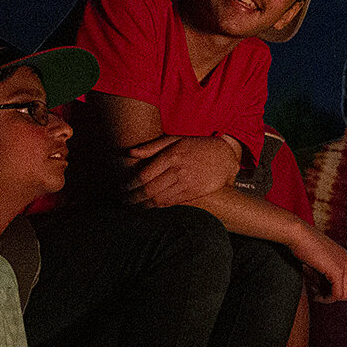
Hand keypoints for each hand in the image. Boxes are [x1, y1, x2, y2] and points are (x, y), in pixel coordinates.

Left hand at [122, 134, 239, 208]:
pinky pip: (171, 203)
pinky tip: (150, 206)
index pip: (144, 175)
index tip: (121, 188)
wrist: (225, 156)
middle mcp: (179, 170)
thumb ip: (152, 146)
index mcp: (172, 156)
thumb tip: (130, 153)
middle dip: (133, 198)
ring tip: (133, 206)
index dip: (129, 185)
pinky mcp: (194, 193)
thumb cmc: (198, 146)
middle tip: (123, 201)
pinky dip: (158, 206)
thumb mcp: (176, 140)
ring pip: (159, 199)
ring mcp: (187, 183)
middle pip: (149, 190)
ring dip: (143, 205)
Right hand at [294, 230, 346, 301]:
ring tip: (315, 295)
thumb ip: (327, 273)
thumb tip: (327, 293)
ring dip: (329, 298)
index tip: (319, 290)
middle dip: (332, 296)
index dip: (334, 291)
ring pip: (344, 295)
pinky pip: (337, 294)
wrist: (298, 234)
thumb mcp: (320, 260)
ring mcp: (345, 266)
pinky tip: (316, 295)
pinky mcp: (338, 271)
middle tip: (316, 294)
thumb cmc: (303, 246)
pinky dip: (327, 298)